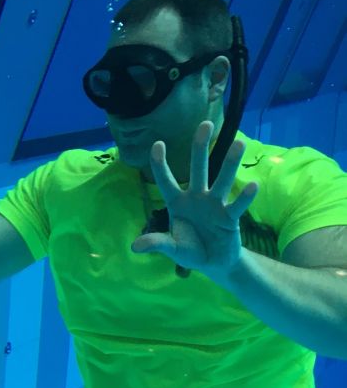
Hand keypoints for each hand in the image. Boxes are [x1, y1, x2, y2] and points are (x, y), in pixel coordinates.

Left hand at [131, 120, 258, 279]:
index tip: (157, 144)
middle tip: (206, 124)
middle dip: (200, 147)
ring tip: (239, 143)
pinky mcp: (230, 218)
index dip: (161, 164)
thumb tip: (134, 247)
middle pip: (198, 169)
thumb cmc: (190, 250)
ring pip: (222, 181)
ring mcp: (215, 205)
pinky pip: (237, 205)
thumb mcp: (172, 248)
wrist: (214, 263)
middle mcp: (197, 198)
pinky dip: (245, 197)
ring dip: (229, 163)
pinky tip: (253, 185)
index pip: (166, 181)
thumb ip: (157, 244)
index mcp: (177, 203)